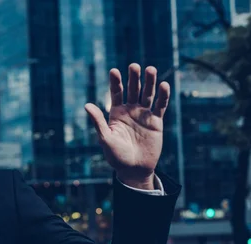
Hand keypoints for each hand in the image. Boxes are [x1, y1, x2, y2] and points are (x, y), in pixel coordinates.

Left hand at [85, 64, 170, 187]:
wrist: (134, 170)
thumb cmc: (116, 156)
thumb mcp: (105, 139)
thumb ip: (98, 122)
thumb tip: (87, 105)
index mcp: (116, 113)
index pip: (116, 93)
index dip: (116, 82)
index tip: (114, 71)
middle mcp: (130, 111)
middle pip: (133, 90)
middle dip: (134, 78)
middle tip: (134, 66)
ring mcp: (144, 115)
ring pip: (147, 95)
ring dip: (149, 82)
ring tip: (150, 69)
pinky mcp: (156, 122)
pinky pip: (161, 106)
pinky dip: (163, 96)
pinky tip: (164, 85)